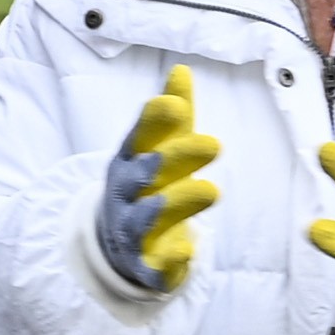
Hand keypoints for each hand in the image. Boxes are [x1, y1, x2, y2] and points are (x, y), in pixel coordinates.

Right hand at [88, 68, 216, 297]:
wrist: (120, 245)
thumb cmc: (148, 186)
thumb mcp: (158, 149)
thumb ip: (172, 114)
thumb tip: (182, 70)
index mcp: (130, 160)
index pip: (139, 137)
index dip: (154, 121)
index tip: (177, 106)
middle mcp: (125, 193)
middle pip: (145, 174)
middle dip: (176, 158)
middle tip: (214, 144)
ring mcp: (130, 230)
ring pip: (147, 217)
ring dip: (177, 203)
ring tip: (212, 191)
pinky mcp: (143, 264)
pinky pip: (154, 263)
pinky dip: (169, 258)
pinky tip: (188, 250)